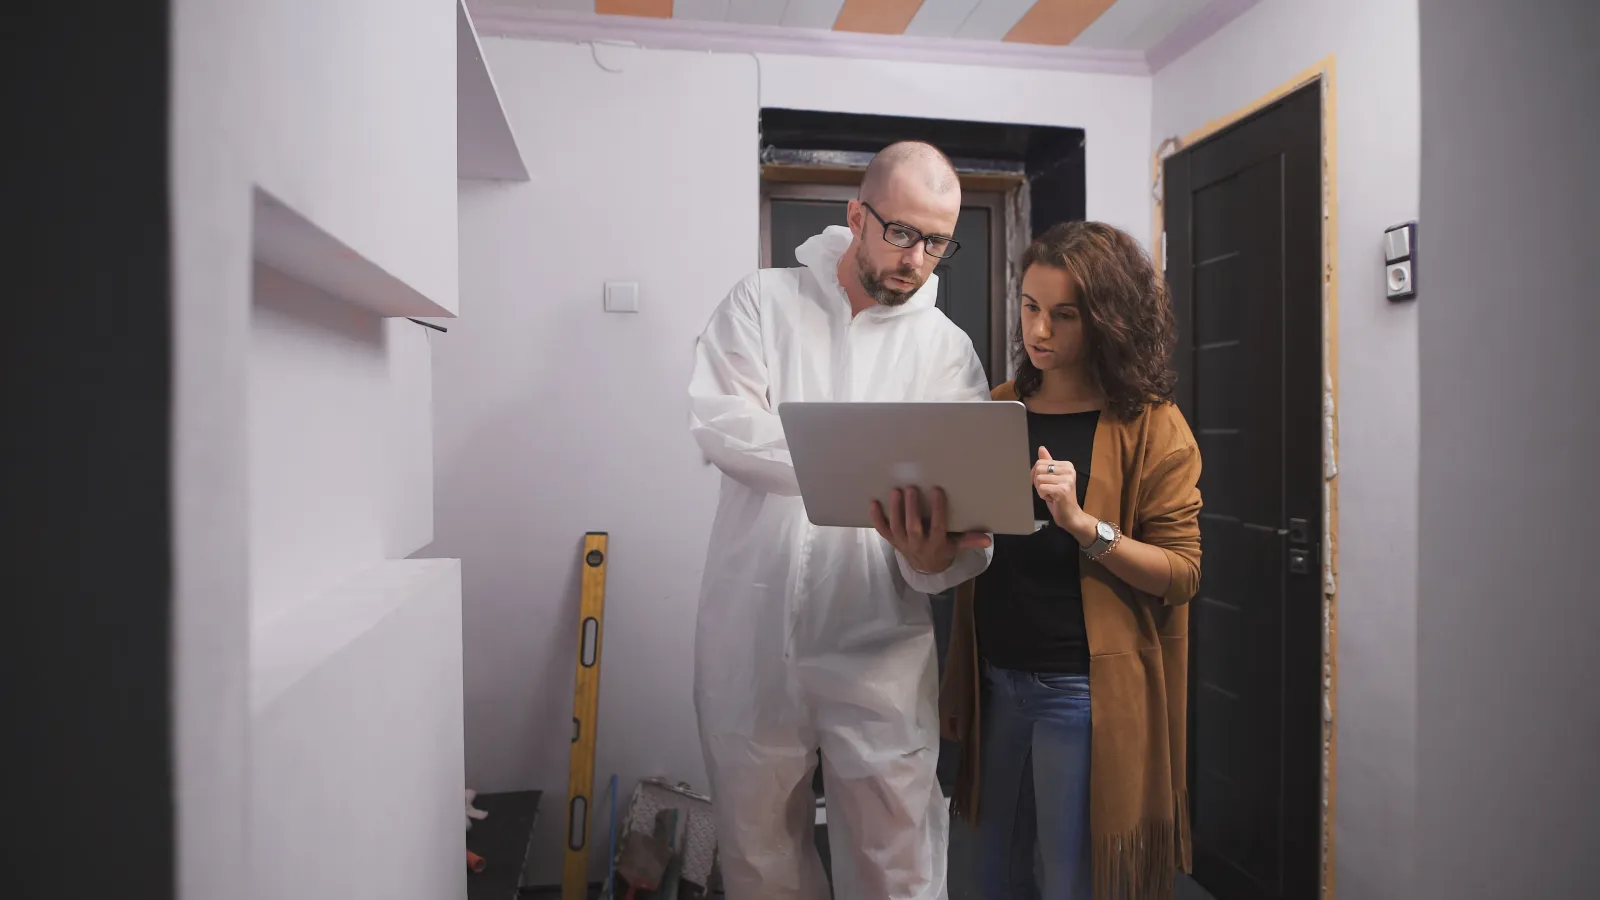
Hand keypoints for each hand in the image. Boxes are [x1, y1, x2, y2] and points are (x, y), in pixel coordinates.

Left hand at [870, 486, 991, 574]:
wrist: (924, 568)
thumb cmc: (943, 550)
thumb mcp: (956, 547)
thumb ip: (969, 541)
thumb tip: (988, 539)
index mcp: (936, 545)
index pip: (937, 526)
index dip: (937, 509)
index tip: (937, 490)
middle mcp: (917, 545)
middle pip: (913, 527)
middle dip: (911, 509)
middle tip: (911, 488)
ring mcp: (902, 544)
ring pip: (896, 527)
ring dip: (895, 510)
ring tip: (896, 491)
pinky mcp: (892, 541)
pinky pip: (882, 530)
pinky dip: (876, 518)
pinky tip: (873, 502)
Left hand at [1032, 447, 1095, 543]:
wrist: (1070, 515)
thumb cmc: (1059, 497)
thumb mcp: (1052, 478)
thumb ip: (1048, 463)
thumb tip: (1041, 448)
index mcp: (1067, 465)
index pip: (1040, 462)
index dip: (1036, 475)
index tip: (1047, 483)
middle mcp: (1069, 470)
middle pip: (1038, 469)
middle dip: (1038, 482)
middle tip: (1048, 490)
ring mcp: (1066, 480)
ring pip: (1038, 479)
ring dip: (1041, 490)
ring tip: (1051, 494)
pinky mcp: (1062, 490)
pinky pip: (1041, 488)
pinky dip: (1042, 495)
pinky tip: (1052, 499)